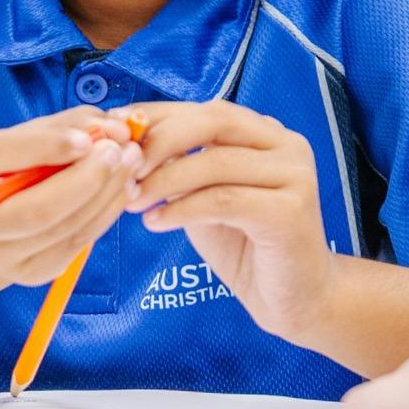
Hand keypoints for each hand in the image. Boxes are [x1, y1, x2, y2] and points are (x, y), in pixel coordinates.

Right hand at [0, 109, 140, 286]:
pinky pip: (78, 241)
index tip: (87, 138)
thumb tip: (114, 127)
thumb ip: (65, 125)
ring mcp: (0, 257)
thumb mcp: (26, 139)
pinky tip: (124, 187)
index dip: (43, 146)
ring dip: (107, 192)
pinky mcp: (33, 273)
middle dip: (87, 179)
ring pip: (64, 227)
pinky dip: (107, 211)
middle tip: (121, 151)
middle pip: (35, 210)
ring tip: (131, 162)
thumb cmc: (11, 169)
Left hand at [122, 100, 332, 341]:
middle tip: (123, 167)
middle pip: (215, 120)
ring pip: (217, 161)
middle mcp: (286, 144)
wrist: (294, 298)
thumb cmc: (246, 246)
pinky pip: (224, 200)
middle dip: (161, 140)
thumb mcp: (204, 197)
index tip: (114, 130)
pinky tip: (156, 222)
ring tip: (130, 201)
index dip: (158, 115)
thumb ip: (181, 167)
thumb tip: (130, 144)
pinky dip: (182, 209)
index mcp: (266, 133)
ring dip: (164, 179)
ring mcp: (294, 175)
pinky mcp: (291, 211)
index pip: (206, 109)